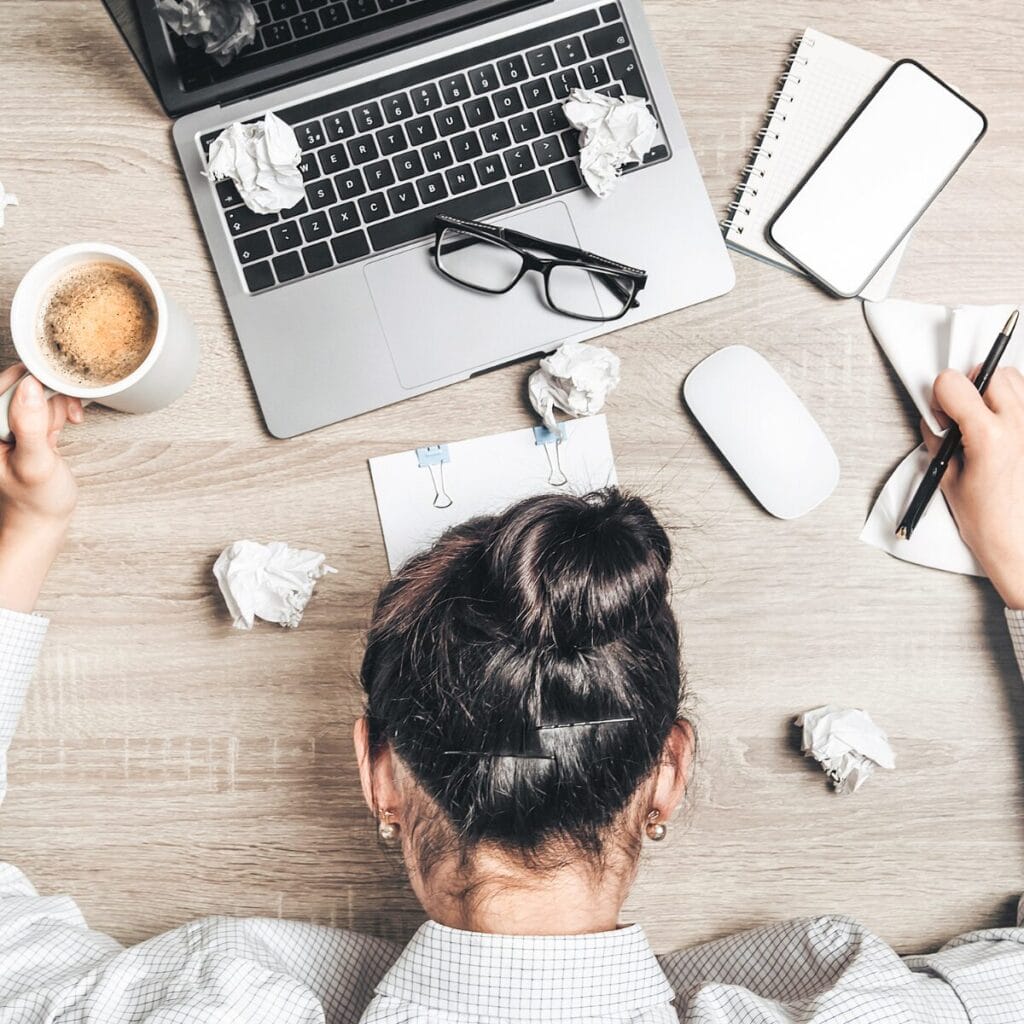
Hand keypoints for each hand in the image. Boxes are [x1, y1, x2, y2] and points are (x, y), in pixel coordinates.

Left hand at [0, 367, 82, 611]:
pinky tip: (66, 424)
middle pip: (24, 383)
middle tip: (58, 423)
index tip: (55, 397)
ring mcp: (10, 422)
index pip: (6, 383)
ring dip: (58, 405)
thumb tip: (29, 387)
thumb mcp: (35, 464)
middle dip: (49, 398)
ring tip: (60, 429)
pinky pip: (45, 402)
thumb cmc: (36, 501)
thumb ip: (30, 426)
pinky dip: (61, 410)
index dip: (34, 384)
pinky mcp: (25, 424)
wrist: (42, 519)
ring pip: (39, 391)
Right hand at [923, 367, 1023, 608]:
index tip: (942, 409)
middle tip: (965, 413)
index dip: (941, 393)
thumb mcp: (949, 480)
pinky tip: (1008, 435)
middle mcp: (1019, 427)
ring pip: (1017, 381)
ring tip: (990, 423)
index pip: (954, 383)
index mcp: (988, 437)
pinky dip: (1016, 411)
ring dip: (998, 393)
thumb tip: (937, 419)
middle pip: (992, 373)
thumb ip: (940, 441)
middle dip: (973, 386)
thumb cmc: (990, 523)